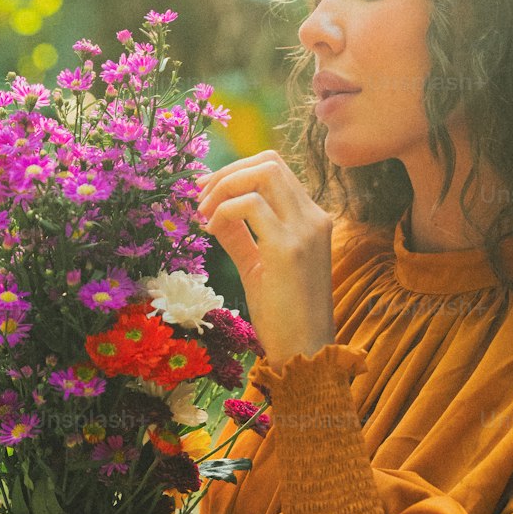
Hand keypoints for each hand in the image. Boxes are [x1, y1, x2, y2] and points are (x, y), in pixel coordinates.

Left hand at [195, 150, 335, 370]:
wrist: (305, 352)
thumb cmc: (284, 316)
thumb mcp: (258, 266)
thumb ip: (240, 235)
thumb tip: (213, 212)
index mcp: (311, 220)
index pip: (276, 170)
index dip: (236, 172)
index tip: (207, 193)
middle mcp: (313, 217)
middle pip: (270, 161)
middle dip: (227, 171)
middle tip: (200, 197)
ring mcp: (304, 229)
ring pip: (263, 172)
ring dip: (224, 184)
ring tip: (203, 211)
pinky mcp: (288, 248)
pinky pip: (248, 205)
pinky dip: (223, 210)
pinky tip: (211, 230)